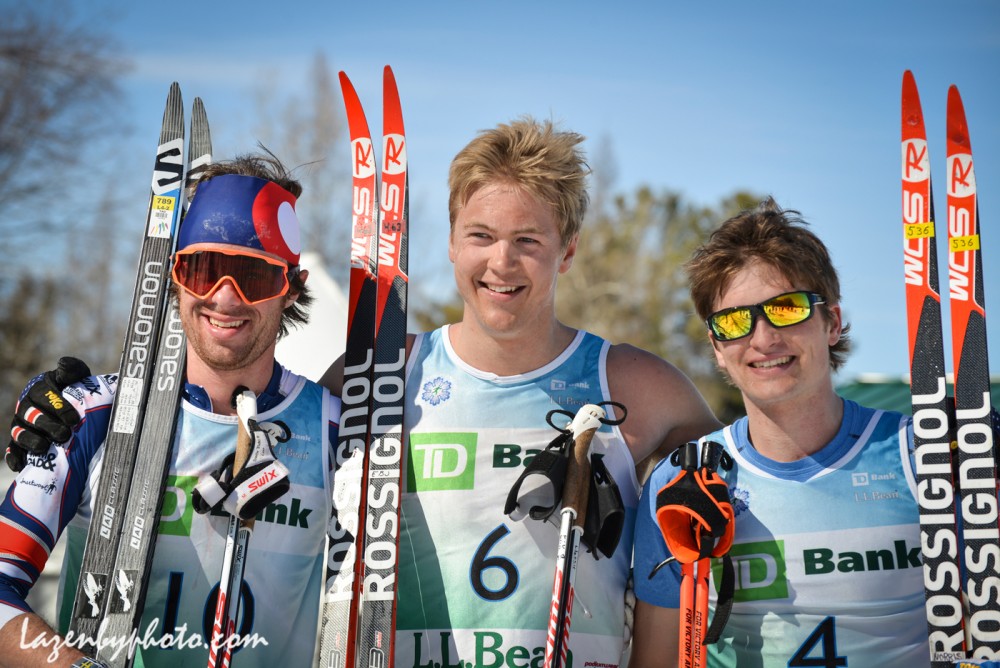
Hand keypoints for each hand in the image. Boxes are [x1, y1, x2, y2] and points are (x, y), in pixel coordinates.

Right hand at [6, 356, 90, 471]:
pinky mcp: (19, 443)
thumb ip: (73, 369)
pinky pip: (12, 450)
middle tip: (64, 434)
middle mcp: (26, 407)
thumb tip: (62, 364)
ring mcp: (21, 426)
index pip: (43, 396)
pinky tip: (20, 465)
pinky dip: (14, 457)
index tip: (74, 419)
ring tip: (44, 448)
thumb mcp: (79, 379)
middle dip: (46, 425)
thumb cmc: (76, 393)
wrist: (77, 413)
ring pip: (19, 433)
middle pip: (31, 416)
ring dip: (30, 441)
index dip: (58, 407)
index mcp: (39, 390)